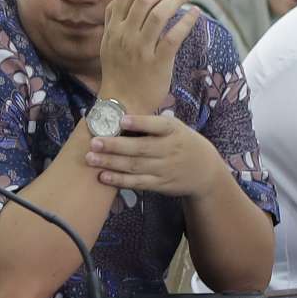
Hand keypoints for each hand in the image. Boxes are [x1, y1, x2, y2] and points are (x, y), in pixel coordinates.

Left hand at [84, 113, 227, 198]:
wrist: (206, 172)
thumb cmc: (182, 142)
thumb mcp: (176, 128)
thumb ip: (152, 123)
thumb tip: (118, 113)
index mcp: (174, 131)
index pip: (158, 125)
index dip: (140, 123)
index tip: (122, 119)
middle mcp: (170, 149)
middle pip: (140, 148)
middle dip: (115, 145)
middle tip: (94, 142)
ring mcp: (164, 168)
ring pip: (135, 166)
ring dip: (111, 162)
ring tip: (90, 158)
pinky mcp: (160, 184)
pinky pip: (137, 182)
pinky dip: (119, 180)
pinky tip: (103, 176)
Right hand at [98, 0, 201, 113]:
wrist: (122, 104)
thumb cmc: (119, 73)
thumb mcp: (109, 45)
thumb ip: (116, 22)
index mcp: (112, 29)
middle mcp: (124, 36)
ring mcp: (140, 49)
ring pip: (160, 13)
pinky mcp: (158, 62)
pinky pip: (175, 35)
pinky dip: (187, 20)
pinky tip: (195, 14)